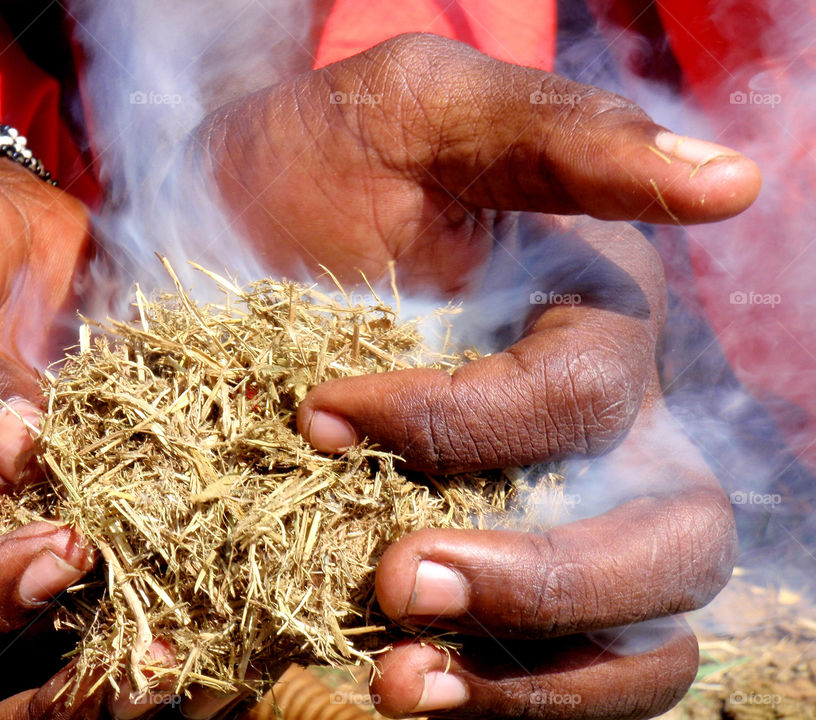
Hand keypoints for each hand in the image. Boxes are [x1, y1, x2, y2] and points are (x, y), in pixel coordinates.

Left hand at [198, 33, 751, 717]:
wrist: (235, 226)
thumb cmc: (324, 160)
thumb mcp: (422, 112)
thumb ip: (561, 135)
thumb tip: (732, 181)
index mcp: (596, 321)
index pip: (580, 404)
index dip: (459, 426)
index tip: (322, 415)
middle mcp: (602, 435)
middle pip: (665, 547)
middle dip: (545, 586)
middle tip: (400, 586)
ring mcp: (553, 514)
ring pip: (634, 641)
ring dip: (535, 684)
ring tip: (402, 684)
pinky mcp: (488, 568)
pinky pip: (546, 673)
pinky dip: (496, 702)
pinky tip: (391, 689)